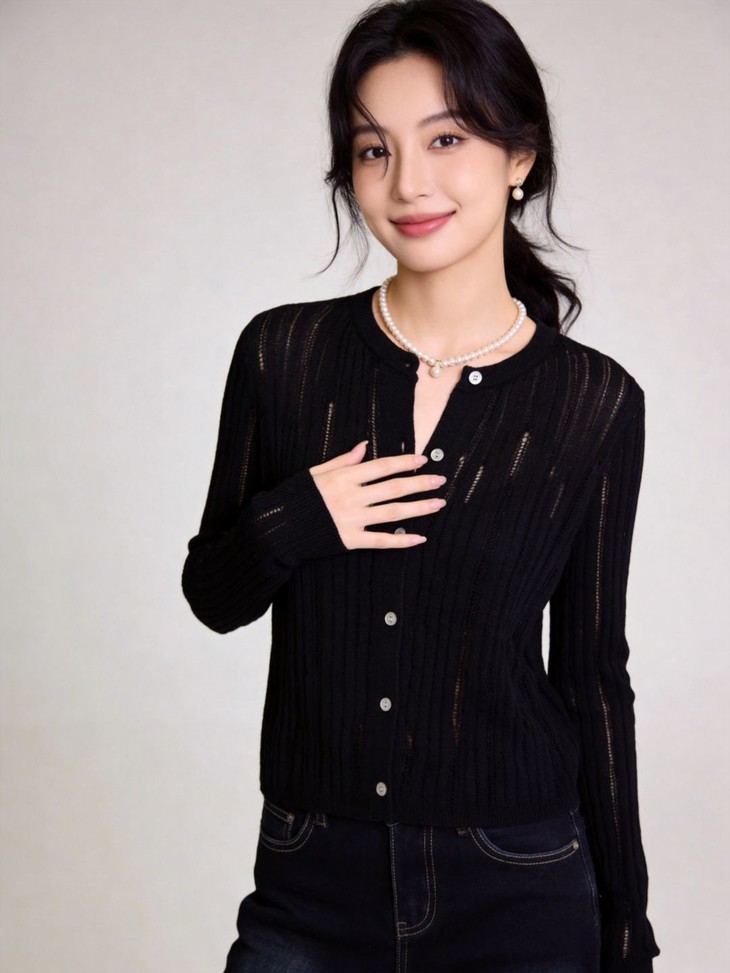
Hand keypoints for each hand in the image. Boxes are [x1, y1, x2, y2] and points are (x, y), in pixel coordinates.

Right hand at [309, 440, 446, 549]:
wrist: (278, 527)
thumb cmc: (297, 497)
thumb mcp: (316, 472)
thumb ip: (343, 461)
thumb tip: (364, 446)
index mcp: (343, 477)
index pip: (382, 466)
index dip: (405, 462)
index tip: (423, 459)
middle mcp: (351, 497)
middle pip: (394, 488)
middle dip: (420, 483)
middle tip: (440, 481)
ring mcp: (352, 520)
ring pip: (393, 513)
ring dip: (419, 508)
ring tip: (438, 504)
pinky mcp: (350, 540)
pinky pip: (381, 541)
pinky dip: (401, 540)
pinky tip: (419, 538)